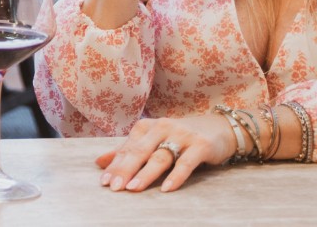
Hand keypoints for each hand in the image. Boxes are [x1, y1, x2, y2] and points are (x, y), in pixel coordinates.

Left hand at [96, 114, 234, 191]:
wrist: (218, 127)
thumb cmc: (178, 137)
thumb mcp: (152, 140)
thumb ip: (127, 150)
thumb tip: (99, 162)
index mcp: (146, 127)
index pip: (127, 148)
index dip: (114, 165)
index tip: (103, 182)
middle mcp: (162, 128)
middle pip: (140, 151)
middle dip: (125, 170)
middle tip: (113, 187)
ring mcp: (182, 135)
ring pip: (160, 156)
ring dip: (146, 174)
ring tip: (133, 188)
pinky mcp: (201, 145)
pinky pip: (186, 163)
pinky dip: (176, 176)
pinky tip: (166, 189)